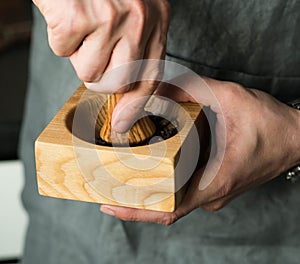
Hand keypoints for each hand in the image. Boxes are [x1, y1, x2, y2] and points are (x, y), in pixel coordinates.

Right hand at [33, 0, 169, 131]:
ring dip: (78, 55)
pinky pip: (62, 52)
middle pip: (119, 83)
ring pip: (89, 73)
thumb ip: (134, 50)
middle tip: (92, 52)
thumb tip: (124, 99)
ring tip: (82, 26)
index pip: (152, 76)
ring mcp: (110, 17)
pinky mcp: (79, 15)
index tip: (122, 124)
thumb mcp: (131, 12)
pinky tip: (67, 15)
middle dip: (100, 77)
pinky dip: (59, 38)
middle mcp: (139, 19)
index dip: (136, 105)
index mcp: (156, 19)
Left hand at [100, 76, 299, 224]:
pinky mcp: (214, 185)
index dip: (135, 212)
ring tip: (121, 172)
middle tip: (104, 180)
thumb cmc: (270, 125)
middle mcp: (210, 195)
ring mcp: (212, 193)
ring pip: (173, 196)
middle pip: (163, 204)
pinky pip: (183, 188)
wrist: (296, 138)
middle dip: (133, 195)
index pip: (167, 211)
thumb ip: (189, 89)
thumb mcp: (228, 98)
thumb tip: (153, 85)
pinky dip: (164, 180)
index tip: (107, 204)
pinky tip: (151, 164)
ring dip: (147, 188)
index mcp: (213, 183)